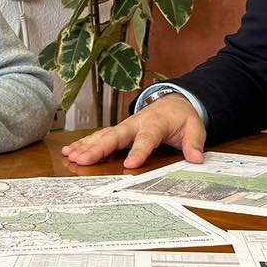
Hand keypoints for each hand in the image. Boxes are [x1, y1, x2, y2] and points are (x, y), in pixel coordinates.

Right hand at [61, 95, 205, 168]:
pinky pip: (99, 137)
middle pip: (115, 136)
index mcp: (156, 123)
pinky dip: (84, 143)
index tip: (130, 165)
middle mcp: (136, 123)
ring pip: (103, 136)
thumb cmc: (182, 117)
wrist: (173, 101)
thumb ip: (194, 142)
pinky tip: (69, 151)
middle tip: (82, 159)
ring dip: (86, 146)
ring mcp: (124, 127)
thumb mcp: (195, 127)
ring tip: (70, 156)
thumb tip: (197, 159)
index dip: (138, 151)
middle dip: (98, 148)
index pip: (147, 138)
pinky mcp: (118, 131)